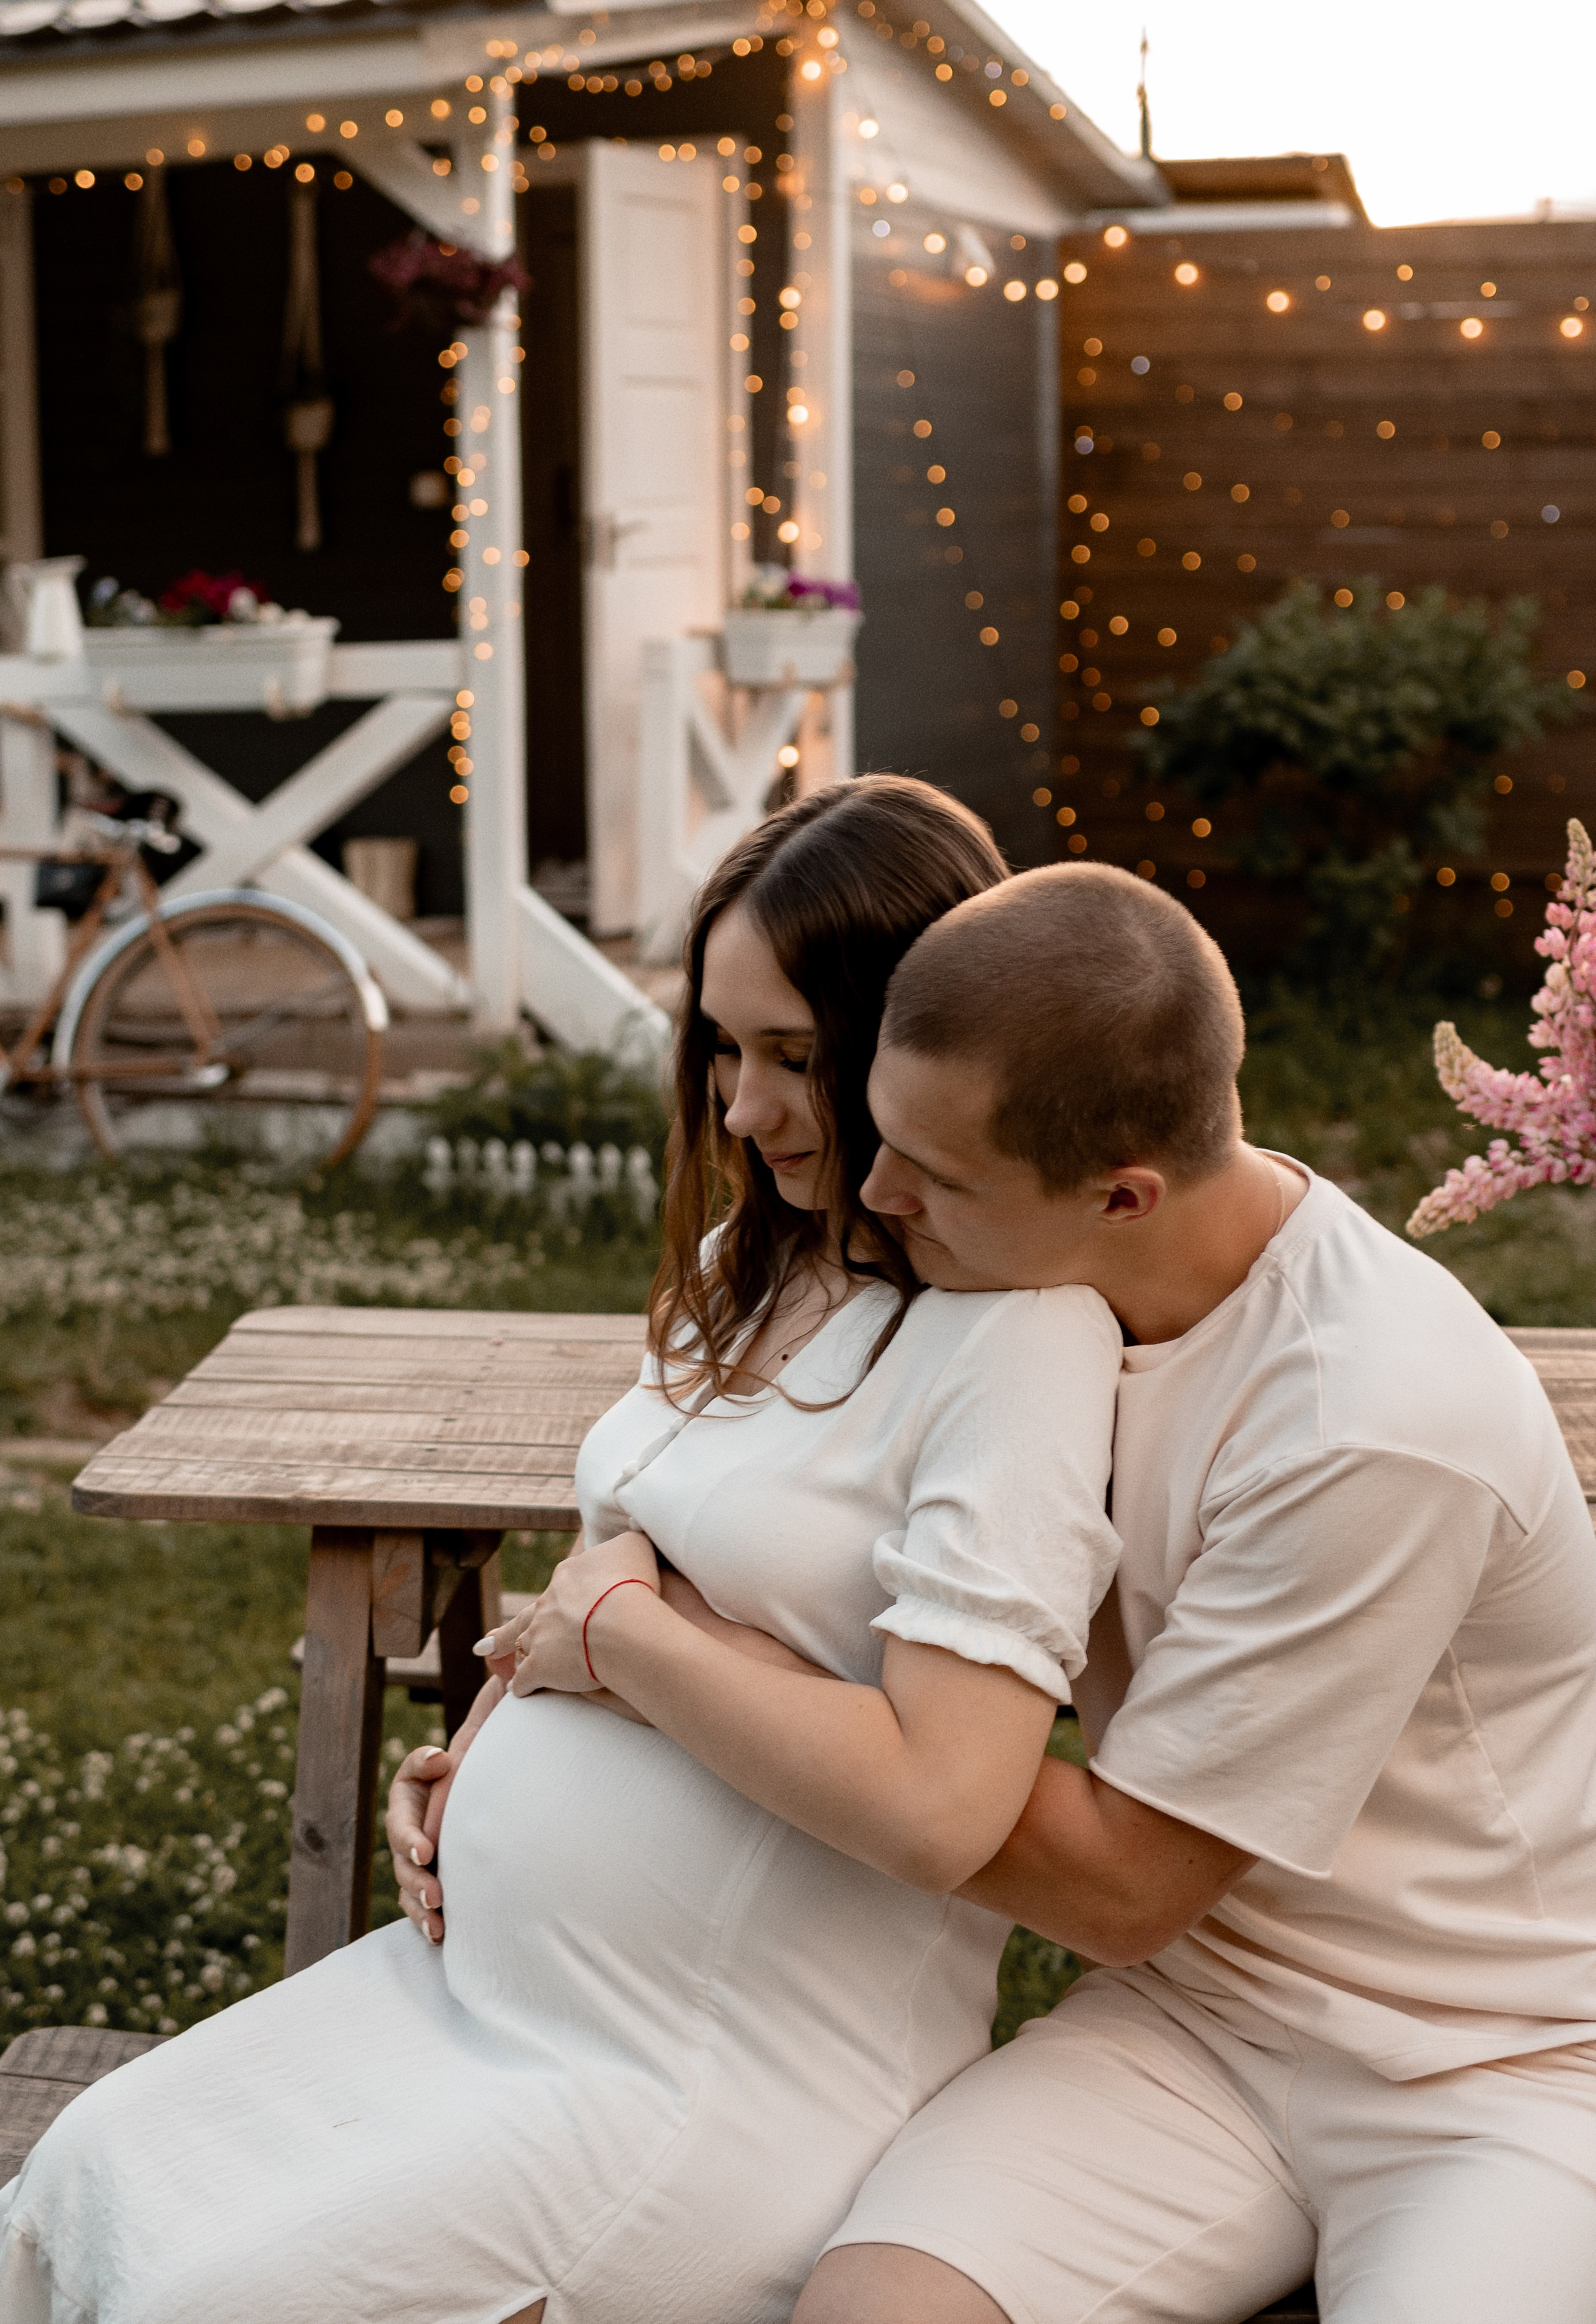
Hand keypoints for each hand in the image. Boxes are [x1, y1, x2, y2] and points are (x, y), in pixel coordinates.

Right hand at [384, 1671, 506, 1941]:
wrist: (509, 1815)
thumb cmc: (498, 1770)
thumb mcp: (497, 1737)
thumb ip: (497, 1699)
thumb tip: (499, 1661)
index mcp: (425, 1786)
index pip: (410, 1776)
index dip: (420, 1767)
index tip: (444, 1761)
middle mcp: (417, 1823)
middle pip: (399, 1834)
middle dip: (409, 1845)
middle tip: (427, 1856)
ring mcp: (422, 1860)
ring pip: (405, 1877)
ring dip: (415, 1893)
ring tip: (436, 1909)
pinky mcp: (435, 1891)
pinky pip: (419, 1909)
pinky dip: (425, 1921)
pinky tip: (440, 1934)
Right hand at [385, 1740, 455, 1942]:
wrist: (460, 1795)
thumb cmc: (446, 1776)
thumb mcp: (433, 1764)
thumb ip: (428, 1762)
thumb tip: (439, 1761)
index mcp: (403, 1812)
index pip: (401, 1828)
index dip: (410, 1841)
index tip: (426, 1852)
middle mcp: (406, 1846)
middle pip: (404, 1869)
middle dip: (417, 1884)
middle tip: (434, 1897)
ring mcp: (416, 1870)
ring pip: (410, 1896)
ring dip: (421, 1913)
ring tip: (437, 1927)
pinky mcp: (429, 1888)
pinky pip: (422, 1912)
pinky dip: (428, 1925)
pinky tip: (442, 1938)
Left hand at [509, 1530, 660, 1697]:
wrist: (621, 1621)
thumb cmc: (633, 1582)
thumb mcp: (635, 1547)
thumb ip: (626, 1545)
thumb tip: (626, 1544)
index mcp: (569, 1576)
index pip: (562, 1585)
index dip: (561, 1594)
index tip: (556, 1601)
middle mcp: (548, 1602)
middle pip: (531, 1614)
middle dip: (515, 1626)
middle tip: (494, 1639)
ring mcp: (540, 1634)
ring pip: (522, 1643)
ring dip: (516, 1653)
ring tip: (509, 1666)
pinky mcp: (539, 1667)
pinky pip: (525, 1679)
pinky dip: (521, 1685)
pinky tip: (519, 1690)